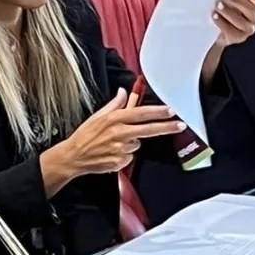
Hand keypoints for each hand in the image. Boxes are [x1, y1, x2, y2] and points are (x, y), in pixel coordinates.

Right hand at [52, 88, 184, 177]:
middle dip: (167, 127)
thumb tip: (124, 92)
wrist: (74, 157)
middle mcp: (119, 133)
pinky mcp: (120, 162)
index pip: (141, 113)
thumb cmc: (85, 135)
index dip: (157, 112)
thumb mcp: (98, 115)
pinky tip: (112, 153)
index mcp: (114, 119)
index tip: (171, 110)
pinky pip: (130, 157)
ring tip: (114, 143)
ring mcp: (120, 149)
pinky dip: (125, 155)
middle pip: (149, 129)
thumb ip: (115, 104)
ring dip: (131, 142)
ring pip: (137, 144)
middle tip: (180, 125)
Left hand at [211, 0, 254, 46]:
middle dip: (238, 1)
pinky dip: (222, 23)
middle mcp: (254, 16)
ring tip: (217, 5)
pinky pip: (232, 32)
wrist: (212, 26)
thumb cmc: (220, 4)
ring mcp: (248, 28)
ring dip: (228, 12)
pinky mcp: (238, 37)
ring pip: (243, 23)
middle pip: (252, 10)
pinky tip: (214, 16)